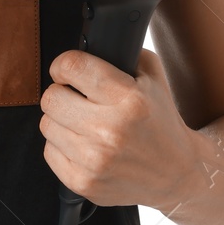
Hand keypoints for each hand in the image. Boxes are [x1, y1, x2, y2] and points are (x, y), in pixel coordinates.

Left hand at [38, 47, 203, 211]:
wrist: (177, 174)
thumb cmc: (161, 122)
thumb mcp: (153, 78)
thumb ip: (122, 53)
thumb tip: (88, 42)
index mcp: (129, 99)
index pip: (72, 66)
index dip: (64, 64)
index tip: (67, 70)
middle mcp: (111, 130)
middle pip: (51, 97)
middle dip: (61, 93)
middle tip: (77, 99)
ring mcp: (96, 160)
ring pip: (46, 124)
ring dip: (61, 121)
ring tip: (83, 124)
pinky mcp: (84, 183)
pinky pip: (49, 151)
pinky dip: (62, 146)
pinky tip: (84, 145)